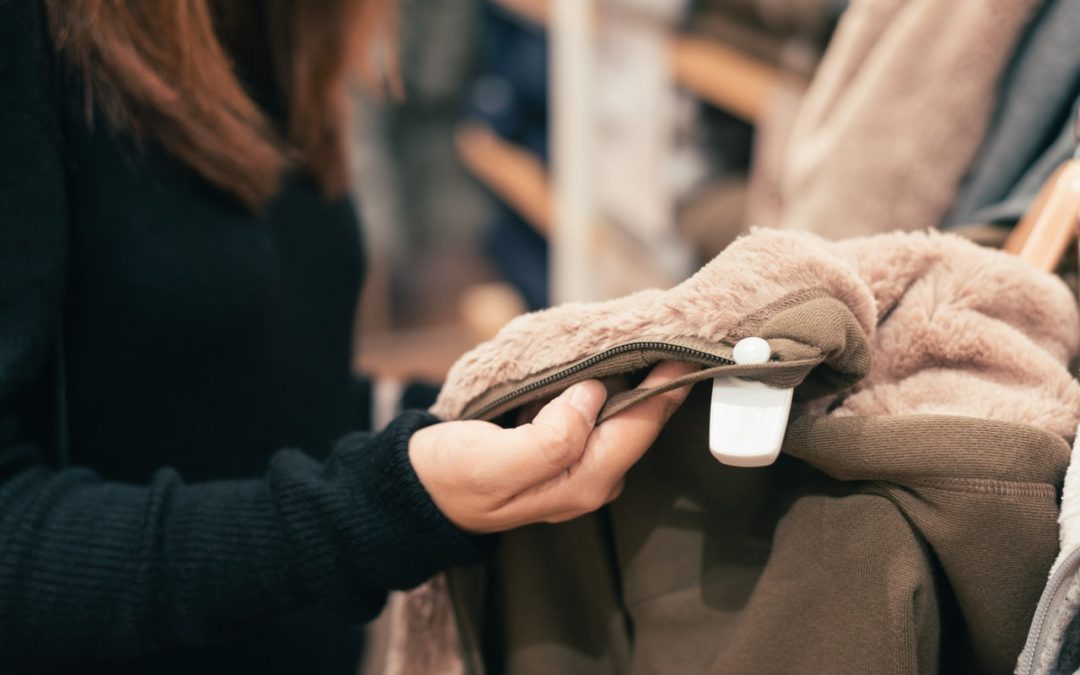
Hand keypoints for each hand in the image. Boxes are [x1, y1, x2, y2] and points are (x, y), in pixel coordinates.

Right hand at [409, 361, 696, 532]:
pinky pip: (601, 411)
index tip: (687, 345)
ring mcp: (581, 463)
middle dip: (662, 378)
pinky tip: (612, 358)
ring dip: (638, 377)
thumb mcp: (493, 464)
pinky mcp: (566, 448)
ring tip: (651, 335)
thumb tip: (592, 396)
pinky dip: (611, 382)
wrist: (420, 487)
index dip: (668, 386)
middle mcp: (592, 476)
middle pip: (642, 420)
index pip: (641, 427)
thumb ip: (548, 439)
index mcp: (584, 481)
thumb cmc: (452, 475)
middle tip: (676, 330)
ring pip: (624, 414)